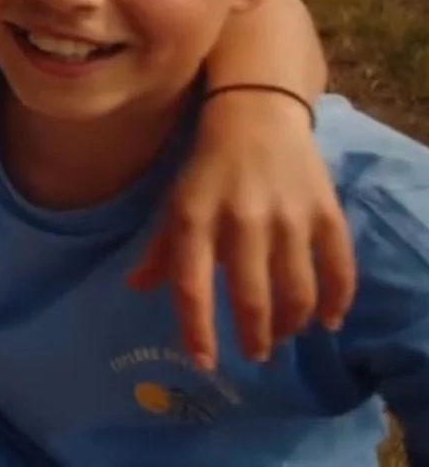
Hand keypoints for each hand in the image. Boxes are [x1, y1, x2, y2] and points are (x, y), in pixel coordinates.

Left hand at [130, 89, 354, 368]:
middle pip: (251, 296)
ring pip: (296, 289)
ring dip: (290, 323)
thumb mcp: (174, 203)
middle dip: (254, 337)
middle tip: (255, 355)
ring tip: (282, 335)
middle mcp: (240, 221)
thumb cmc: (206, 167)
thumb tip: (136, 288)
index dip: (198, 331)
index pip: (192, 287)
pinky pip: (338, 266)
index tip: (204, 363)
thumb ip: (160, 249)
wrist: (255, 112)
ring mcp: (286, 216)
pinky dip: (336, 300)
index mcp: (194, 220)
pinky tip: (327, 320)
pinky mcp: (324, 210)